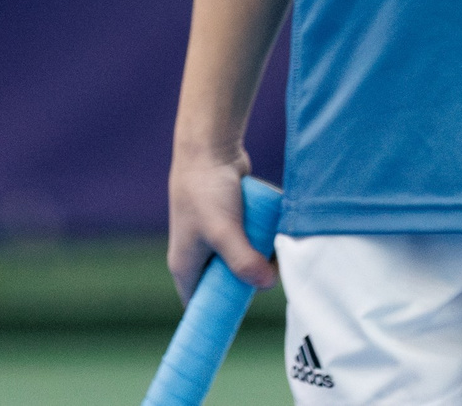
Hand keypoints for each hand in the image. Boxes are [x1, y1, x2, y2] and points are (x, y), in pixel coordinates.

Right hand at [167, 145, 276, 298]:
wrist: (209, 147)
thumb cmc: (206, 191)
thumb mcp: (224, 232)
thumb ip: (243, 261)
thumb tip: (268, 284)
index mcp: (185, 265)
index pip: (199, 303)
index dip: (217, 313)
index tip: (244, 314)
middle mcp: (198, 254)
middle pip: (226, 283)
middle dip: (249, 280)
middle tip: (269, 274)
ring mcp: (215, 236)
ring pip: (242, 259)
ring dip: (259, 257)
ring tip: (275, 248)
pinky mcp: (231, 220)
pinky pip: (249, 238)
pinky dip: (262, 237)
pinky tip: (275, 232)